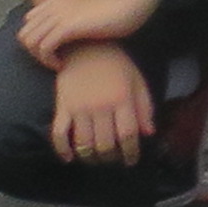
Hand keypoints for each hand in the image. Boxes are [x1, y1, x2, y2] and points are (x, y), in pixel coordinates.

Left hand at [15, 0, 162, 68]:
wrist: (131, 5)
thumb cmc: (118, 11)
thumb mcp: (91, 9)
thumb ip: (77, 14)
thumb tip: (74, 27)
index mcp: (59, 0)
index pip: (29, 20)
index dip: (37, 38)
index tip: (53, 49)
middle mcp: (55, 6)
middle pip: (25, 33)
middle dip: (34, 51)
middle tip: (53, 60)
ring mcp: (60, 15)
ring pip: (30, 41)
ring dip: (40, 58)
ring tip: (57, 63)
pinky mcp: (67, 27)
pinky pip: (44, 47)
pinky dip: (49, 61)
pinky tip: (63, 65)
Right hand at [47, 38, 156, 166]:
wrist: (86, 46)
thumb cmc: (116, 64)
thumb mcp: (137, 81)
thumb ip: (144, 107)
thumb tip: (149, 133)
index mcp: (122, 99)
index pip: (127, 134)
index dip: (130, 152)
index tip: (131, 161)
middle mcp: (101, 107)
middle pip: (105, 144)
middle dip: (110, 158)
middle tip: (113, 160)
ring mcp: (79, 108)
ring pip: (84, 144)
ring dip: (90, 158)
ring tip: (96, 159)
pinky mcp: (62, 107)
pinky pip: (58, 134)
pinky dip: (62, 150)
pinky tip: (69, 158)